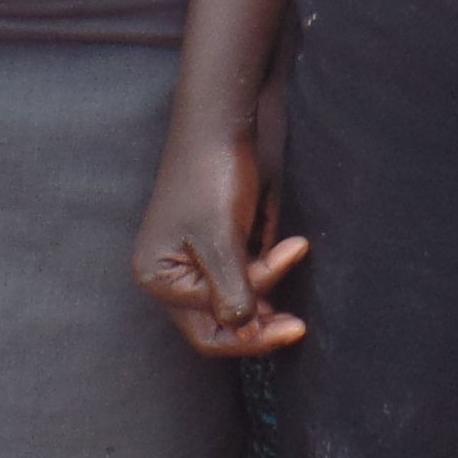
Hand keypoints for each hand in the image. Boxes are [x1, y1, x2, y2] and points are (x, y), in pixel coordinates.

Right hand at [131, 124, 307, 359]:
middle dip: (260, 320)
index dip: (250, 337)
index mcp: (160, 277)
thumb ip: (232, 291)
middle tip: (296, 324)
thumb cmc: (211, 176)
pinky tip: (291, 247)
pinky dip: (271, 268)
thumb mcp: (221, 241)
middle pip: (223, 321)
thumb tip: (244, 332)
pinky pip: (250, 274)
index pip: (209, 331)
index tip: (292, 329)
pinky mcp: (226, 241)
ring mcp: (202, 258)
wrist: (227, 120)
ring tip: (292, 254)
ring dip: (269, 287)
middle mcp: (177, 274)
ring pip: (241, 298)